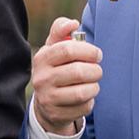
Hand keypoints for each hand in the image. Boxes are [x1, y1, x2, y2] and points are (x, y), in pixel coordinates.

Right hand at [31, 17, 103, 135]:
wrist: (46, 102)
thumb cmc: (55, 68)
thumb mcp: (53, 48)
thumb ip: (61, 30)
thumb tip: (73, 23)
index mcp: (42, 58)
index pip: (68, 49)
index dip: (89, 50)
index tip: (97, 54)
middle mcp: (41, 79)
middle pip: (78, 72)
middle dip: (95, 70)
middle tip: (97, 71)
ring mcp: (48, 98)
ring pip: (82, 92)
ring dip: (94, 86)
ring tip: (92, 83)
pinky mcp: (57, 114)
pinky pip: (84, 107)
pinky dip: (90, 101)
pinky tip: (85, 97)